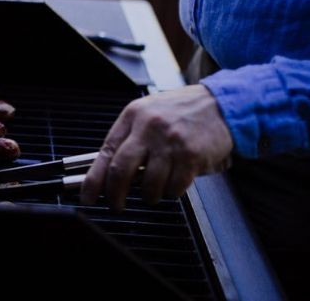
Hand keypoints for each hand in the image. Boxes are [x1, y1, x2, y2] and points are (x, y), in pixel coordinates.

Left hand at [80, 85, 232, 210]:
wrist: (221, 104)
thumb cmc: (182, 111)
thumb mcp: (148, 113)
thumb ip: (129, 138)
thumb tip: (107, 172)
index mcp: (133, 116)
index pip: (105, 152)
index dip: (93, 180)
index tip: (88, 196)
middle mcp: (149, 127)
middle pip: (120, 171)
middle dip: (114, 195)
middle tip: (116, 206)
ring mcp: (170, 142)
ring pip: (148, 185)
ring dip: (149, 195)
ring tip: (154, 190)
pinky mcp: (191, 156)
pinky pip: (174, 188)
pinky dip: (171, 192)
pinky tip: (175, 182)